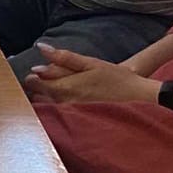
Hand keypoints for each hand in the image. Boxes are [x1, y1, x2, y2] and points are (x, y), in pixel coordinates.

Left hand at [21, 46, 162, 105]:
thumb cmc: (118, 80)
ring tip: (59, 93)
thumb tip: (41, 47)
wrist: (140, 101)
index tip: (37, 73)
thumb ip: (64, 57)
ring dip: (46, 100)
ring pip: (48, 108)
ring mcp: (72, 117)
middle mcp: (65, 104)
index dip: (33, 78)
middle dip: (37, 89)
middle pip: (39, 97)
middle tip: (47, 82)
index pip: (36, 84)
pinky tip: (67, 106)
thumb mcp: (91, 63)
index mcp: (66, 87)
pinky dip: (56, 111)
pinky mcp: (79, 125)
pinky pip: (59, 118)